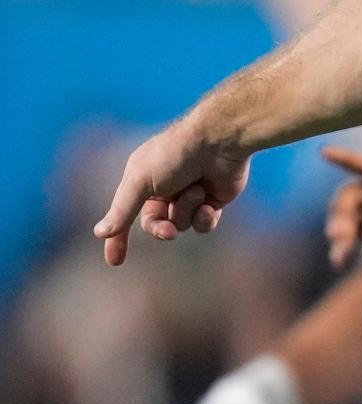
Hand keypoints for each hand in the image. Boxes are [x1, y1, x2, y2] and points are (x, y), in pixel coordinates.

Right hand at [94, 121, 250, 265]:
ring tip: (197, 189)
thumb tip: (99, 233)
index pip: (125, 214)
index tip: (115, 261)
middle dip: (161, 228)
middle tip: (168, 231)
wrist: (220, 141)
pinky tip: (210, 203)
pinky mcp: (212, 200)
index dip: (118, 238)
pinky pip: (203, 224)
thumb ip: (122, 210)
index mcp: (142, 179)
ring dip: (187, 210)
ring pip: (182, 224)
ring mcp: (189, 194)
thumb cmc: (175, 154)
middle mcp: (164, 188)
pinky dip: (205, 217)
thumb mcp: (140, 181)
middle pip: (155, 225)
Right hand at [323, 146, 361, 266]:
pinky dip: (343, 249)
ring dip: (340, 236)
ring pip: (345, 217)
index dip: (345, 158)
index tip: (324, 152)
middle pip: (350, 196)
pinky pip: (348, 236)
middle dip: (341, 216)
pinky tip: (339, 263)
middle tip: (337, 237)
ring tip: (339, 257)